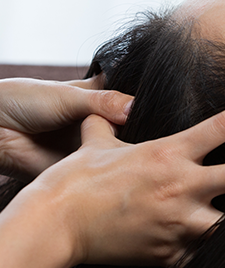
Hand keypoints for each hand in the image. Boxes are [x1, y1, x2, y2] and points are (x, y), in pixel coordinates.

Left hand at [0, 77, 132, 180]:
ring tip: (128, 150)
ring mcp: (93, 145)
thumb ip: (104, 101)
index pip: (134, 101)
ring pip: (120, 151)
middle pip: (132, 128)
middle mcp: (101, 122)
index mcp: (102, 97)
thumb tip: (134, 110)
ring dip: (124, 153)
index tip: (156, 112)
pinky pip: (102, 171)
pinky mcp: (83, 168)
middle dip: (137, 132)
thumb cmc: (24, 101)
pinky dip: (109, 171)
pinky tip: (116, 167)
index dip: (145, 107)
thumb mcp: (68, 95)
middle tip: (139, 134)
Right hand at [22, 96, 224, 267]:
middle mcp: (183, 185)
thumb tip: (109, 107)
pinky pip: (204, 248)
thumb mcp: (97, 142)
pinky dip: (207, 241)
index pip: (224, 126)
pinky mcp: (172, 250)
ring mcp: (180, 221)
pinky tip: (211, 235)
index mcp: (170, 153)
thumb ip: (110, 121)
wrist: (58, 223)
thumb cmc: (77, 179)